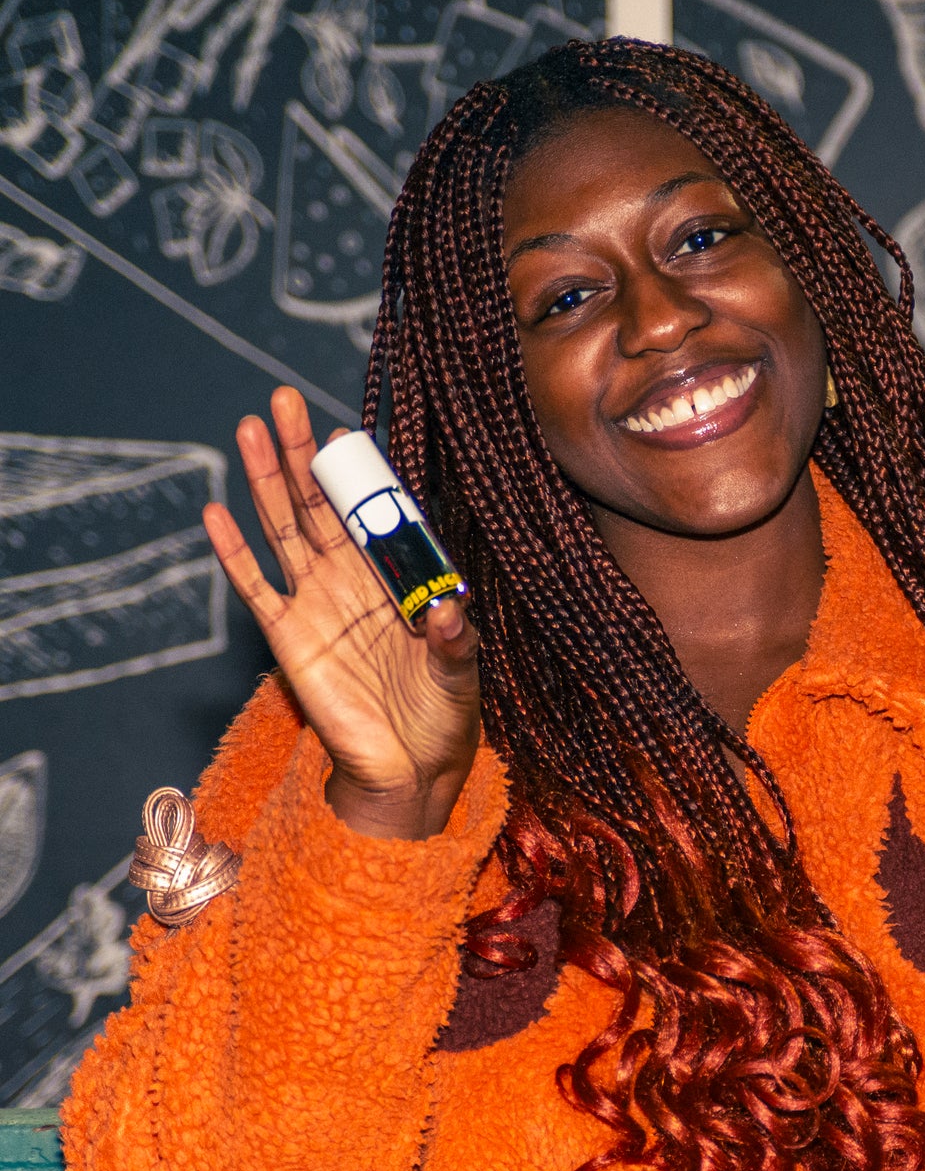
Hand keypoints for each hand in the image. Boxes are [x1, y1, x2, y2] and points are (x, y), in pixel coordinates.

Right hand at [203, 386, 480, 840]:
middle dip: (301, 455)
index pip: (373, 514)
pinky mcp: (288, 637)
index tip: (343, 434)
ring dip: (266, 482)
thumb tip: (449, 610)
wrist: (409, 768)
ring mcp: (316, 604)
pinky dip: (235, 551)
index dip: (357, 476)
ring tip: (249, 430)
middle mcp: (353, 581)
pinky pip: (255, 587)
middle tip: (284, 403)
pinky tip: (217, 512)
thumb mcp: (461, 672)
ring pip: (285, 529)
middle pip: (321, 506)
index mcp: (397, 579)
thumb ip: (456, 639)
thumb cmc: (443, 714)